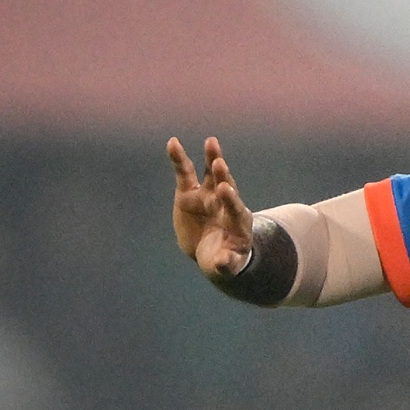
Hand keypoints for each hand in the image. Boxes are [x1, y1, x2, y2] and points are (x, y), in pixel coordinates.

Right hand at [167, 135, 254, 279]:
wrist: (211, 251)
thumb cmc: (223, 259)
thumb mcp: (226, 266)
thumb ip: (226, 263)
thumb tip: (222, 263)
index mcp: (236, 221)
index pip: (235, 208)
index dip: (230, 199)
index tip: (224, 189)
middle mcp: (224, 203)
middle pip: (226, 186)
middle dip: (223, 175)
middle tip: (219, 163)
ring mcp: (208, 195)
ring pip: (211, 174)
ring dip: (212, 158)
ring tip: (211, 142)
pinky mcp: (190, 192)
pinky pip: (184, 173)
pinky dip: (179, 159)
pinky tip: (173, 143)